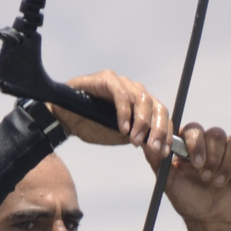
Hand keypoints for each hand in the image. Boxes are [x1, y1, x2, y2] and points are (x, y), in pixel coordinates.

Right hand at [49, 70, 171, 157]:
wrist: (64, 118)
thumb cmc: (91, 125)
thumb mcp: (118, 136)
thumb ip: (137, 138)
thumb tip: (155, 147)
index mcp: (141, 105)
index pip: (161, 115)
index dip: (165, 133)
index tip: (163, 152)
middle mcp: (134, 91)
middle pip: (157, 106)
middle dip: (157, 129)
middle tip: (153, 148)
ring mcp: (122, 83)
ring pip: (142, 99)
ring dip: (141, 122)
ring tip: (134, 140)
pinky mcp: (107, 79)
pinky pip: (120, 94)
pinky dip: (124, 112)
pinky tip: (123, 128)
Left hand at [158, 123, 230, 230]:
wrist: (210, 218)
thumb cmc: (187, 199)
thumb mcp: (168, 182)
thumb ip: (157, 161)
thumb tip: (146, 142)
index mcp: (190, 145)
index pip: (194, 129)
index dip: (196, 143)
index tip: (196, 164)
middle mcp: (210, 144)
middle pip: (216, 133)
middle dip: (212, 157)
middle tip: (206, 177)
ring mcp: (228, 151)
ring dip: (227, 164)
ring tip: (219, 183)